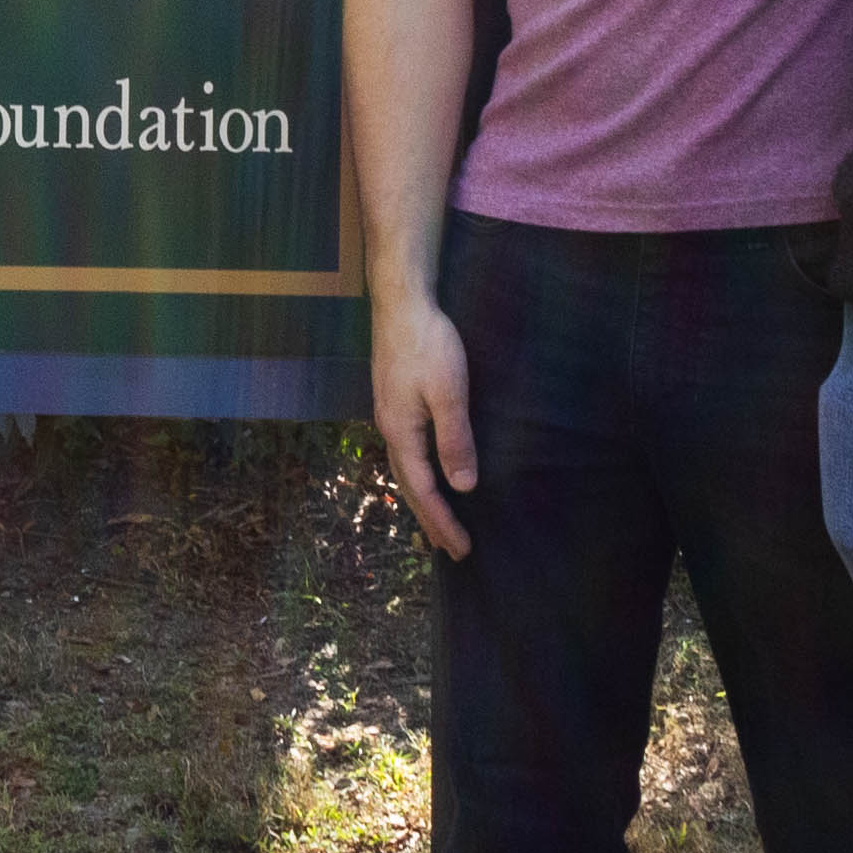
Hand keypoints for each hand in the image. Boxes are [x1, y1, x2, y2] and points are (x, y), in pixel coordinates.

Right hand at [369, 291, 480, 559]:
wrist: (401, 303)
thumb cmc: (428, 344)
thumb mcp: (448, 393)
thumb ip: (454, 439)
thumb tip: (463, 486)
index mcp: (401, 433)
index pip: (423, 491)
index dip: (443, 521)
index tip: (462, 549)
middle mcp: (389, 429)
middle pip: (408, 487)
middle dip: (430, 520)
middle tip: (451, 550)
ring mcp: (389, 415)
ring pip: (405, 470)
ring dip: (422, 500)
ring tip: (438, 522)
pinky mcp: (394, 401)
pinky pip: (406, 453)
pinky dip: (418, 475)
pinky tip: (428, 473)